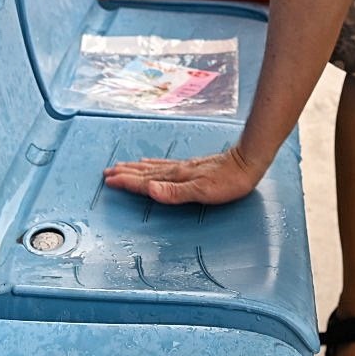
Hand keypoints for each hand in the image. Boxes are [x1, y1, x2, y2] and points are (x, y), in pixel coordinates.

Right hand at [103, 142, 263, 205]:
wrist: (247, 162)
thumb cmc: (229, 182)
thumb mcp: (203, 192)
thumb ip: (175, 192)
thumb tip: (151, 190)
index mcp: (177, 178)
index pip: (146, 181)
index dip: (127, 182)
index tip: (109, 181)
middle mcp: (177, 171)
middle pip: (145, 173)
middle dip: (126, 174)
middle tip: (107, 172)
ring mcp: (184, 167)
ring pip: (153, 168)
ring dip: (135, 169)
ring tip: (121, 167)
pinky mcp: (192, 166)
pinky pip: (164, 165)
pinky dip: (152, 164)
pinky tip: (149, 162)